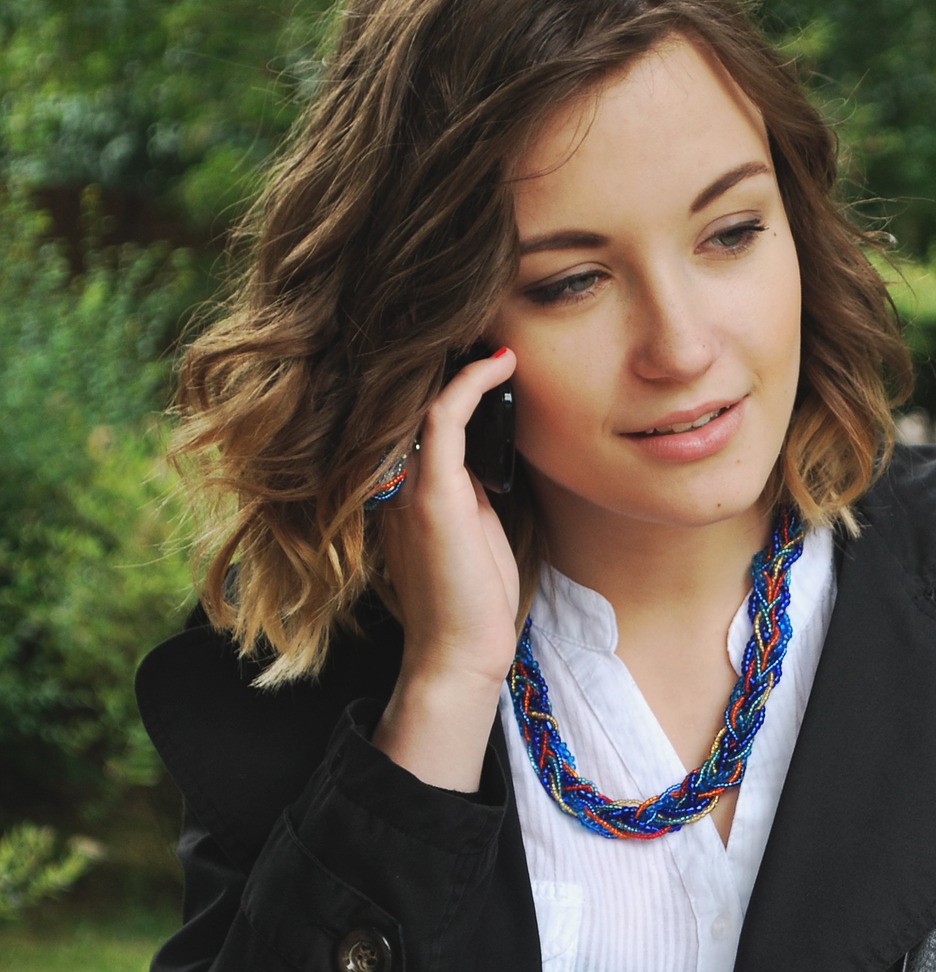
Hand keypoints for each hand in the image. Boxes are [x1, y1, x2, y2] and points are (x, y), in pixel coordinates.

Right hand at [373, 347, 519, 790]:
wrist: (462, 654)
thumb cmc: (476, 599)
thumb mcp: (480, 527)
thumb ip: (477, 485)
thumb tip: (499, 446)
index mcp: (410, 487)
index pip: (419, 412)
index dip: (448, 373)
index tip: (487, 345)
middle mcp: (400, 479)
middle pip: (414, 396)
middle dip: (446, 354)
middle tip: (485, 317)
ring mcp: (410, 484)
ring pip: (423, 398)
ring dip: (458, 360)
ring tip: (493, 329)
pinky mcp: (431, 494)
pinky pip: (443, 419)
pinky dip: (470, 384)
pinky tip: (499, 363)